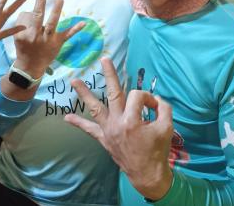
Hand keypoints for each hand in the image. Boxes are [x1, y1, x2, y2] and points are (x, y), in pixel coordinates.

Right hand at [12, 0, 84, 77]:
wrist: (31, 66)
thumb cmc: (24, 48)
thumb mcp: (17, 37)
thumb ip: (22, 24)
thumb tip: (30, 11)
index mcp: (25, 33)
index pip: (27, 16)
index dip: (28, 14)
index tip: (29, 14)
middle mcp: (37, 35)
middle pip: (38, 15)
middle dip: (40, 0)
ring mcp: (49, 39)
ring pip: (52, 23)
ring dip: (57, 11)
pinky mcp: (58, 43)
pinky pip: (67, 35)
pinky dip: (75, 29)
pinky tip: (83, 23)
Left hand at [64, 57, 173, 200]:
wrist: (147, 174)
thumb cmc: (158, 150)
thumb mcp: (167, 126)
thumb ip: (164, 108)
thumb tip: (156, 99)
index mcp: (132, 119)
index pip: (138, 96)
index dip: (148, 98)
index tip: (154, 106)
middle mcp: (117, 123)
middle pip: (113, 93)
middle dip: (109, 74)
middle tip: (103, 59)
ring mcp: (108, 131)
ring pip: (95, 108)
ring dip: (84, 94)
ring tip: (73, 81)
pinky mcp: (104, 139)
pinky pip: (89, 130)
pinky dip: (79, 124)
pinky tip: (67, 118)